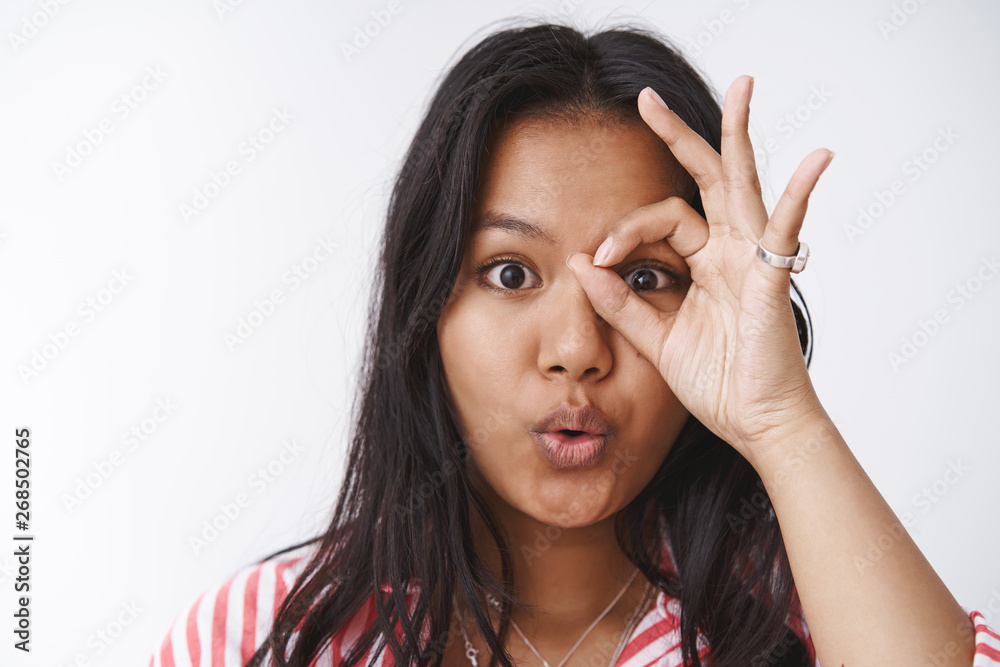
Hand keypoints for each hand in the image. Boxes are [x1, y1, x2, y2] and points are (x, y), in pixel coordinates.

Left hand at [566, 75, 832, 466]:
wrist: (755, 427)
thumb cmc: (716, 383)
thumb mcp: (656, 338)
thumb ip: (620, 302)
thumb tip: (582, 263)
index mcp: (704, 263)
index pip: (662, 221)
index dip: (626, 231)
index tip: (597, 256)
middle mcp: (730, 252)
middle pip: (704, 180)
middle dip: (678, 136)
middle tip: (647, 99)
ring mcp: (754, 262)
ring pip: (742, 186)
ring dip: (739, 136)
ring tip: (743, 87)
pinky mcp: (772, 283)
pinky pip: (786, 232)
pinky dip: (800, 195)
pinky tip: (816, 160)